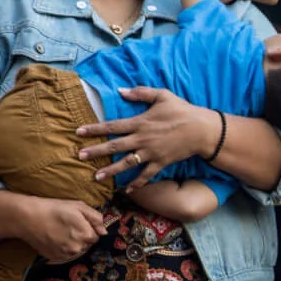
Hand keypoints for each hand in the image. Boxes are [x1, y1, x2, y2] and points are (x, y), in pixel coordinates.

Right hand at [13, 194, 110, 261]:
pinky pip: (65, 254)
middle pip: (86, 244)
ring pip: (75, 250)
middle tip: (67, 226)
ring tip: (59, 232)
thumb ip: (96, 218)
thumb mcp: (78, 206)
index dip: (88, 228)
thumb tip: (105, 231)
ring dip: (71, 243)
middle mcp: (78, 248)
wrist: (29, 218)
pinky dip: (62, 248)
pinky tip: (53, 238)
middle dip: (81, 236)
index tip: (78, 223)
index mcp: (86, 235)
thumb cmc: (54, 209)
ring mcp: (66, 255)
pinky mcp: (55, 258)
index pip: (95, 236)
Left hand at [76, 86, 215, 185]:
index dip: (95, 129)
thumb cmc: (182, 110)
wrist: (202, 130)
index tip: (79, 132)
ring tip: (96, 176)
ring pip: (126, 163)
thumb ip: (140, 93)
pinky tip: (127, 190)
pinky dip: (136, 183)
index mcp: (140, 122)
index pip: (112, 126)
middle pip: (114, 146)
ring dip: (110, 170)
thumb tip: (120, 90)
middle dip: (96, 151)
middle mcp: (142, 139)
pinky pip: (146, 175)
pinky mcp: (160, 163)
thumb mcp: (162, 95)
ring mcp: (151, 153)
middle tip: (80, 156)